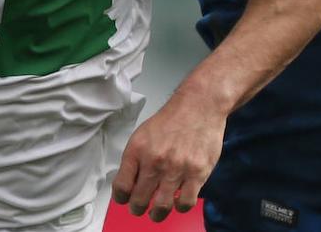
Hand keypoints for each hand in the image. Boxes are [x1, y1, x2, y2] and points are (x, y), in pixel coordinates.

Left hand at [111, 96, 224, 221]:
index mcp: (137, 150)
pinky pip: (185, 203)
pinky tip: (178, 200)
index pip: (121, 186)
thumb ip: (135, 159)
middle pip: (139, 200)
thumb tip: (129, 183)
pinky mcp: (197, 173)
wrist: (199, 105)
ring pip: (161, 207)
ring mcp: (176, 168)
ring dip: (157, 214)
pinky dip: (180, 207)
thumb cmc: (171, 120)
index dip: (121, 198)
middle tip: (140, 208)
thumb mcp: (143, 134)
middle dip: (138, 209)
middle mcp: (154, 161)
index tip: (125, 199)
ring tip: (157, 212)